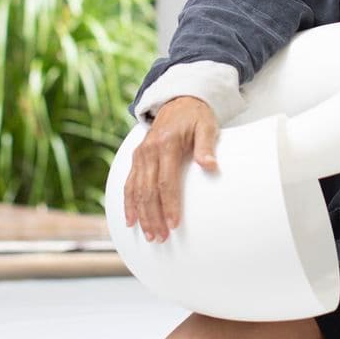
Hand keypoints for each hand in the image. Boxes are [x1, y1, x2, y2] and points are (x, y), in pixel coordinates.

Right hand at [122, 96, 219, 241]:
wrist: (179, 101)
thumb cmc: (196, 117)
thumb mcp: (207, 126)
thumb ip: (207, 146)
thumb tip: (211, 166)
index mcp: (166, 144)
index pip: (166, 181)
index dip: (169, 204)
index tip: (174, 224)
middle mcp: (149, 150)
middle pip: (148, 190)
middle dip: (153, 216)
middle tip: (161, 238)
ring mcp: (140, 155)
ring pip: (136, 190)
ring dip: (142, 215)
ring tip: (150, 235)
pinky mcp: (137, 158)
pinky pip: (129, 184)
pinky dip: (128, 204)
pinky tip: (131, 221)